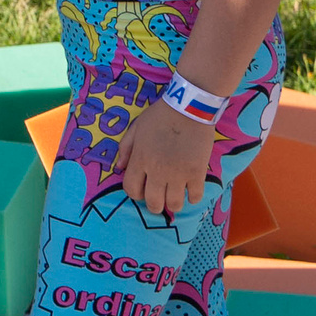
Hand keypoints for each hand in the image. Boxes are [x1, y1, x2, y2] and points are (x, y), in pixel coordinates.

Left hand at [116, 100, 212, 214]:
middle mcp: (157, 171)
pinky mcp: (197, 173)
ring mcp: (178, 173)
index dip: (134, 194)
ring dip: (173, 205)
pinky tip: (190, 192)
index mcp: (139, 159)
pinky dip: (192, 198)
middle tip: (158, 202)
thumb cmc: (159, 117)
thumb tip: (118, 167)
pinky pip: (195, 196)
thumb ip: (125, 148)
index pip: (131, 188)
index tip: (141, 192)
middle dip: (154, 206)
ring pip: (174, 204)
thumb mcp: (136, 128)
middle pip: (153, 202)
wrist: (188, 109)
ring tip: (174, 199)